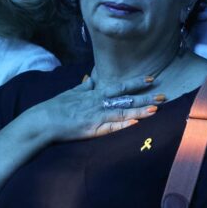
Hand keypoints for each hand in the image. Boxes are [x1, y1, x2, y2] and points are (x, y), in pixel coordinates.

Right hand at [25, 75, 162, 142]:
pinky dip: (123, 124)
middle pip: (126, 98)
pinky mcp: (91, 129)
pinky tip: (136, 123)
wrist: (42, 120)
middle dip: (146, 96)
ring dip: (140, 110)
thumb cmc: (55, 107)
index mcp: (94, 93)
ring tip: (156, 108)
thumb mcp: (71, 92)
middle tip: (164, 95)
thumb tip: (90, 78)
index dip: (136, 82)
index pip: (119, 86)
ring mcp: (96, 116)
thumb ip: (83, 86)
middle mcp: (97, 102)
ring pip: (122, 111)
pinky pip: (111, 127)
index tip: (152, 78)